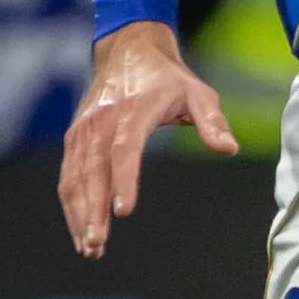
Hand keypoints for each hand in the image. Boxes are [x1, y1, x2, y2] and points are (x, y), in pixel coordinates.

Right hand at [59, 20, 237, 256]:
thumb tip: (229, 148)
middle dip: (93, 210)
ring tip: (89, 248)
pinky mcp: (74, 138)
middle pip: (93, 171)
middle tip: (97, 244)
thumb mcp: (197, 92)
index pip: (124, 150)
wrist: (128, 49)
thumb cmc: (167, 78)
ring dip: (79, 214)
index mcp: (132, 111)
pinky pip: (68, 176)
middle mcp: (101, 122)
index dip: (123, 181)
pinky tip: (81, 232)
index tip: (123, 211)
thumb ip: (212, 121)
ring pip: (75, 178)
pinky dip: (72, 205)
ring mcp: (83, 131)